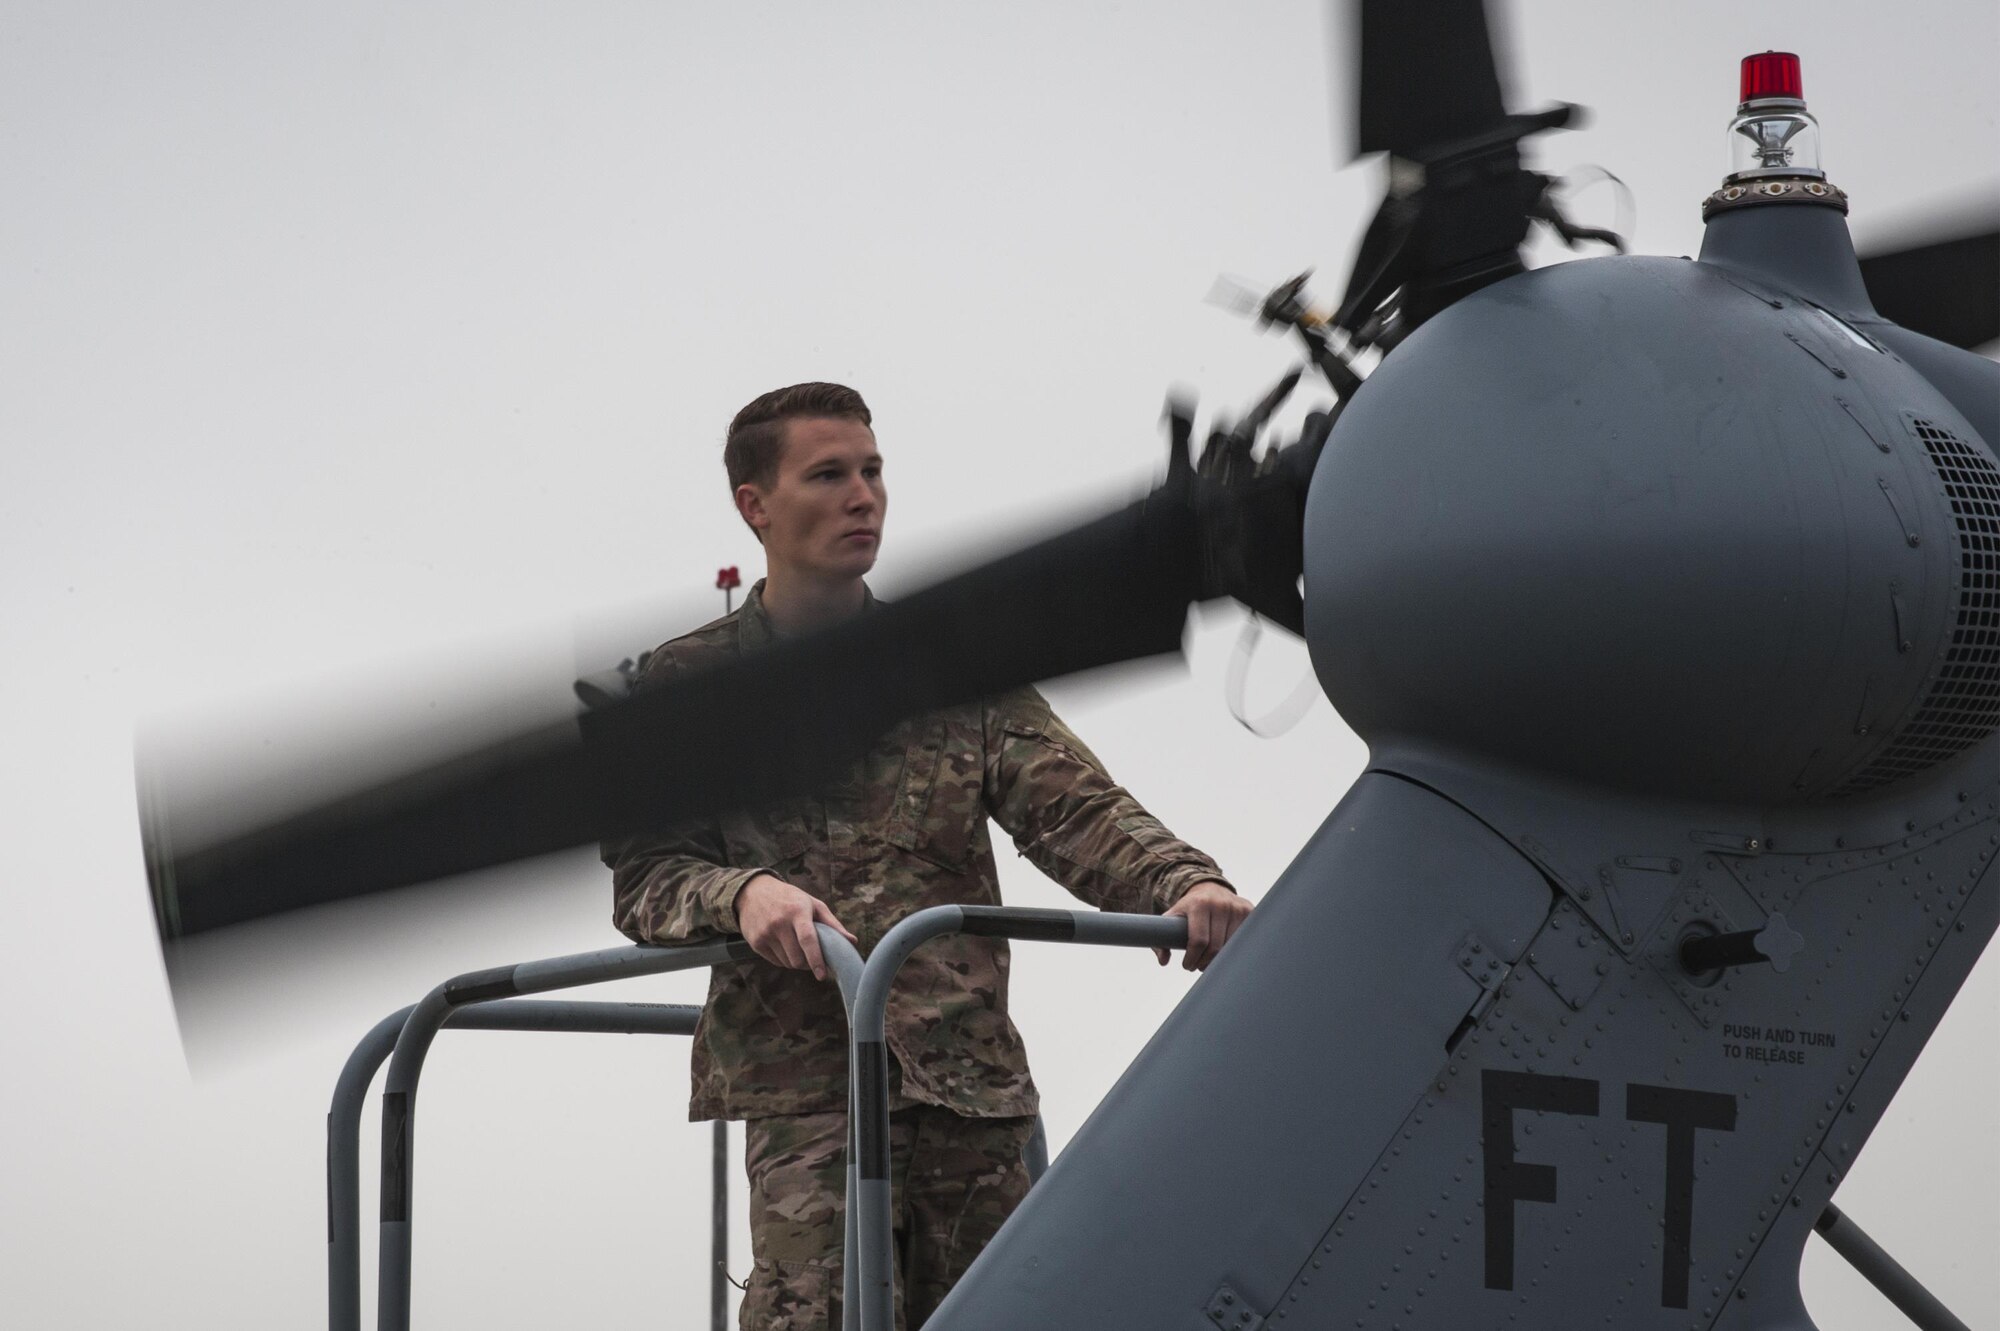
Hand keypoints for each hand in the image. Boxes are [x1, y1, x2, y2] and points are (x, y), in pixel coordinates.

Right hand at [736, 874, 857, 981]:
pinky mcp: (755, 942)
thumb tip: (853, 942)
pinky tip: (784, 945)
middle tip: (813, 956)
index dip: (816, 959)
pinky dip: (784, 959)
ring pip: (787, 963)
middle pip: (798, 958)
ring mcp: (765, 933)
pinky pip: (776, 961)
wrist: (754, 892)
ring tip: (797, 946)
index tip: (823, 975)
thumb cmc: (790, 899)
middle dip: (808, 963)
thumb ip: (832, 924)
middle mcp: (779, 922)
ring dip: (796, 961)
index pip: (808, 939)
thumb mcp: (812, 904)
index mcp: (797, 911)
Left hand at [1156, 880, 1251, 971]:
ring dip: (1219, 960)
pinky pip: (1243, 941)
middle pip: (1215, 948)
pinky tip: (1224, 952)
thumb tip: (1163, 961)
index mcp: (1199, 904)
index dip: (1192, 958)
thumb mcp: (1172, 918)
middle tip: (1198, 966)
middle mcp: (1220, 904)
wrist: (1209, 888)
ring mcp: (1236, 907)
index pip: (1199, 941)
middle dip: (1204, 963)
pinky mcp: (1249, 912)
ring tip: (1209, 961)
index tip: (1187, 965)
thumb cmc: (1189, 908)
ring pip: (1231, 947)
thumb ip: (1161, 940)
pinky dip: (1233, 951)